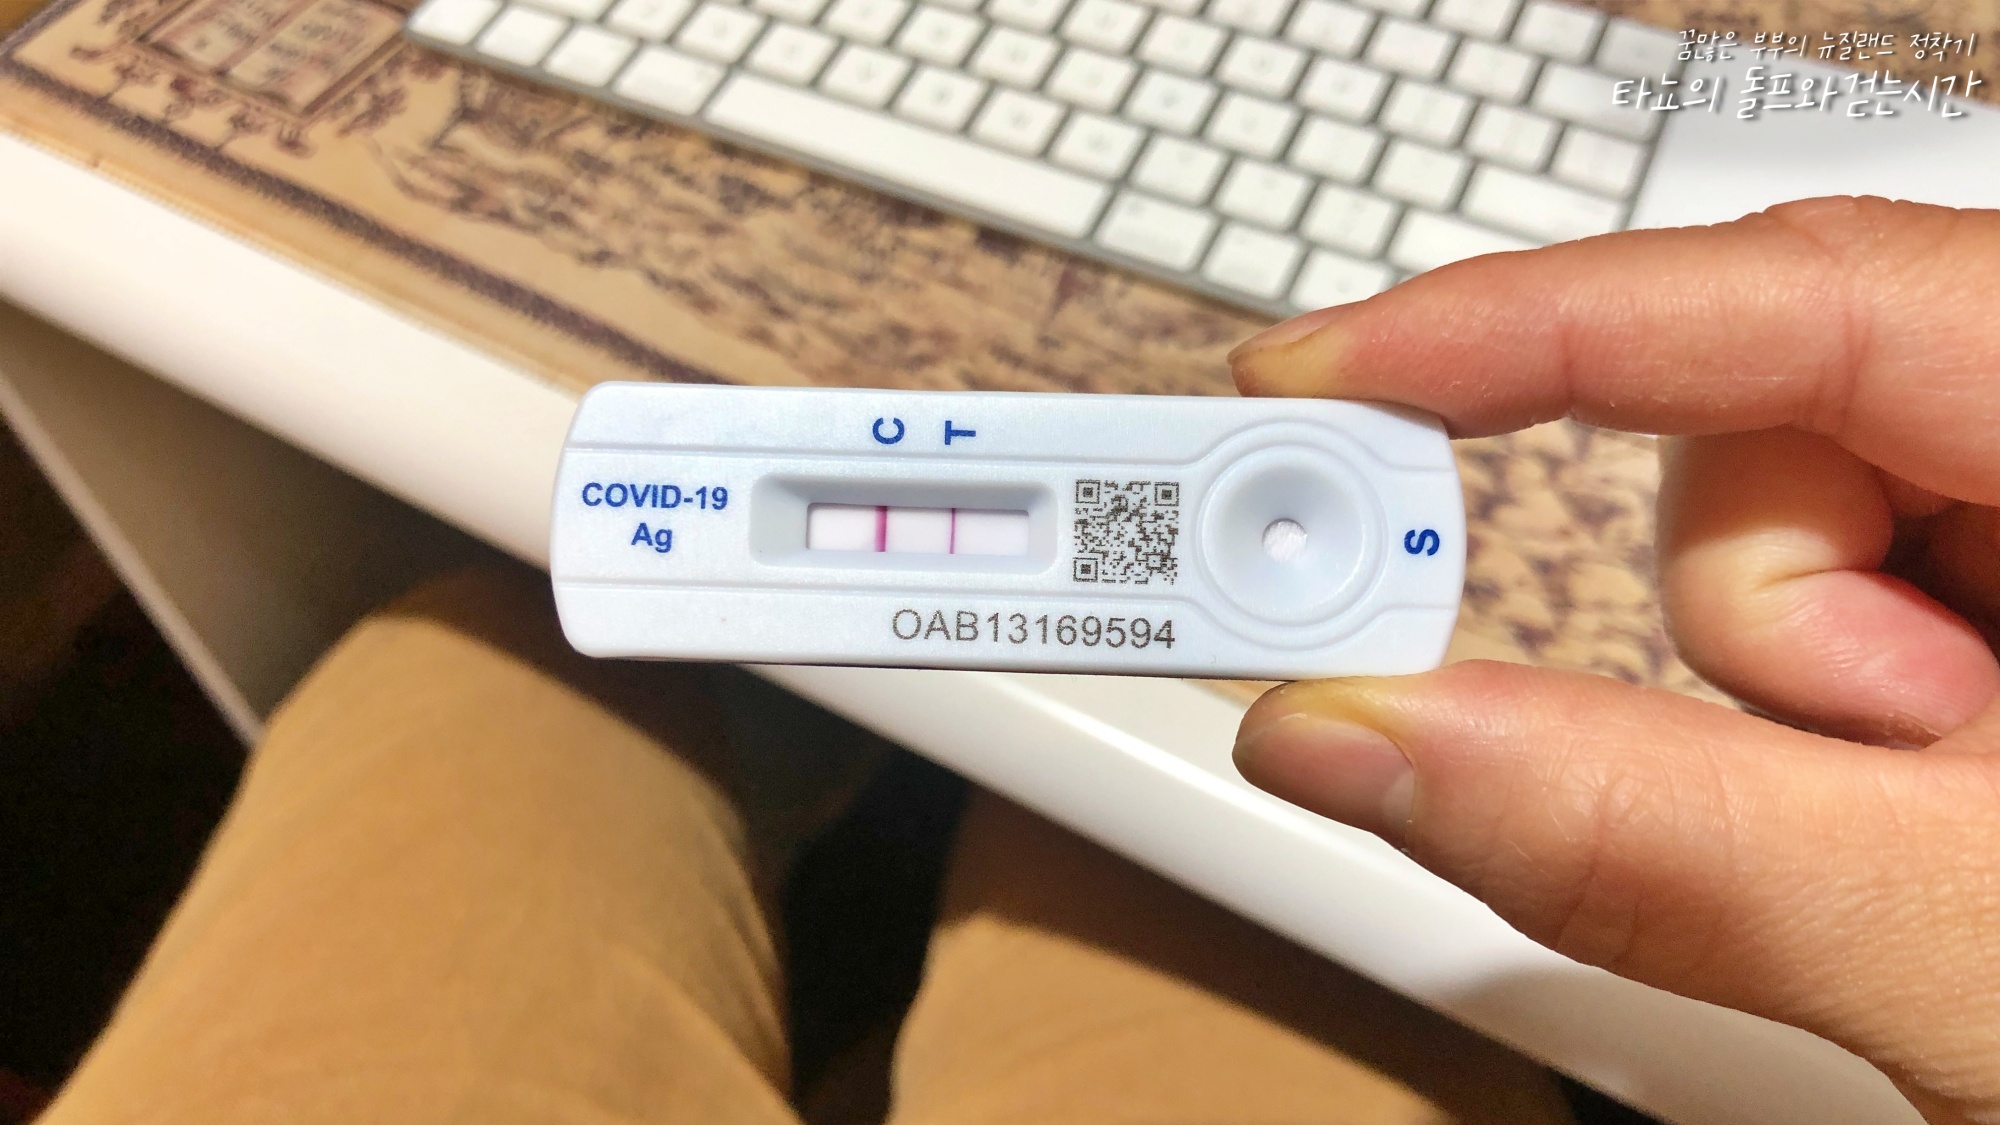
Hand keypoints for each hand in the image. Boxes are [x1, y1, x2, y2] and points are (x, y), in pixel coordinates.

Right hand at [1227, 197, 1999, 1124]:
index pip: (1810, 300)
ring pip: (1796, 521)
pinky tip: (1950, 783)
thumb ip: (1654, 843)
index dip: (1533, 325)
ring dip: (1814, 688)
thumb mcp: (1977, 956)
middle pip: (1789, 431)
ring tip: (1949, 817)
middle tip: (1869, 772)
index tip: (1320, 380)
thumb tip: (1353, 740)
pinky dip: (1844, 695)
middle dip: (1773, 629)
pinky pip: (1844, 580)